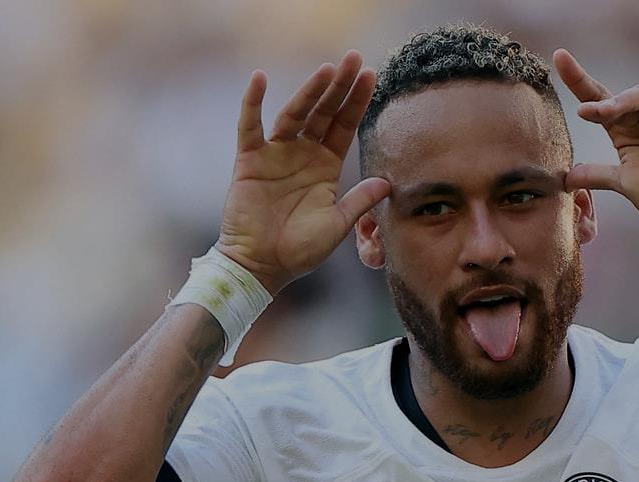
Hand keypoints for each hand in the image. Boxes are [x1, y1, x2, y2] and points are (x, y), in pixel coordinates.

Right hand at [217, 51, 390, 292]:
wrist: (263, 266)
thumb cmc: (299, 250)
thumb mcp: (338, 224)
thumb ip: (360, 201)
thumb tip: (388, 182)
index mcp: (325, 166)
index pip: (345, 126)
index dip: (358, 101)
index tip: (372, 75)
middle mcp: (302, 154)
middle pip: (324, 112)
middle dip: (339, 86)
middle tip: (354, 58)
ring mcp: (276, 154)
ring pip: (294, 114)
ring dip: (309, 91)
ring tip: (327, 69)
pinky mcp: (250, 160)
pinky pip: (250, 126)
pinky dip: (253, 102)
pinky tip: (261, 79)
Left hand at [554, 10, 638, 240]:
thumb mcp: (627, 186)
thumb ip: (599, 176)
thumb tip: (565, 177)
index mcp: (625, 135)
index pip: (596, 104)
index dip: (578, 83)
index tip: (559, 58)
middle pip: (618, 99)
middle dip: (602, 104)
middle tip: (588, 112)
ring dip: (627, 101)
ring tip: (612, 113)